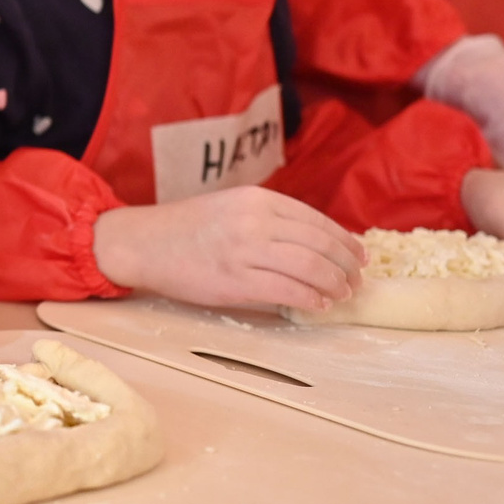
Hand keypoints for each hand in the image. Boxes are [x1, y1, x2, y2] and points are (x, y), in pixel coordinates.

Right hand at [92, 187, 365, 311]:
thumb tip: (316, 244)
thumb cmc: (187, 228)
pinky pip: (286, 290)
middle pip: (318, 244)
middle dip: (345, 265)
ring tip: (342, 294)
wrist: (144, 242)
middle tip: (356, 280)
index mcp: (257, 199)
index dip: (345, 241)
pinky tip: (318, 304)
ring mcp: (245, 250)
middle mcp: (254, 220)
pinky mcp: (234, 280)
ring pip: (309, 267)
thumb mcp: (232, 207)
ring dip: (333, 283)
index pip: (316, 220)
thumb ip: (269, 219)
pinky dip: (310, 299)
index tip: (359, 256)